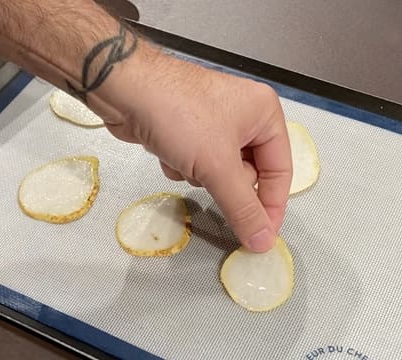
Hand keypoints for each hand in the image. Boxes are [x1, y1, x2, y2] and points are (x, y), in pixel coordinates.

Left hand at [94, 47, 292, 251]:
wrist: (124, 91)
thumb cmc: (180, 118)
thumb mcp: (218, 166)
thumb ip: (243, 208)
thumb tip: (263, 241)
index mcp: (264, 114)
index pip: (280, 171)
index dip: (271, 206)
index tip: (261, 238)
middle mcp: (243, 116)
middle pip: (248, 173)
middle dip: (223, 181)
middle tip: (208, 177)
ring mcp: (212, 123)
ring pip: (218, 173)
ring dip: (199, 174)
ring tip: (183, 157)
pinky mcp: (187, 131)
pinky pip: (195, 164)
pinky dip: (181, 166)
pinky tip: (165, 152)